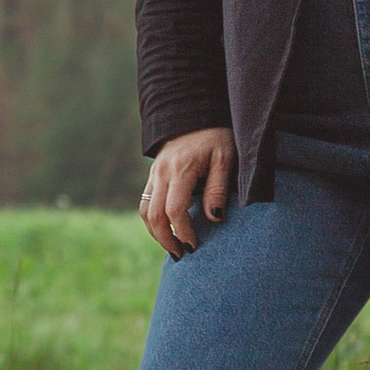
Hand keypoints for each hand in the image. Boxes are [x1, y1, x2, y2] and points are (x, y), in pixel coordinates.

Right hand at [142, 127, 234, 255]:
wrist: (195, 114)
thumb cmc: (216, 137)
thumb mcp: (225, 158)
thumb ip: (218, 188)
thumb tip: (214, 217)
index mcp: (181, 169)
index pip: (174, 209)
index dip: (183, 231)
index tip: (194, 246)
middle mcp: (162, 172)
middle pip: (153, 214)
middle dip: (165, 239)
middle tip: (180, 255)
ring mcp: (154, 173)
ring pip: (144, 210)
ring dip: (155, 233)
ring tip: (172, 247)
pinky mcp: (153, 175)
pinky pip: (145, 202)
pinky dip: (152, 221)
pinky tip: (166, 231)